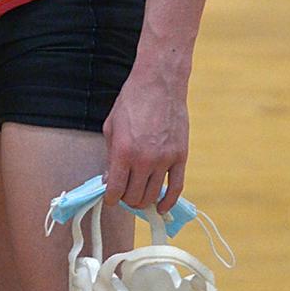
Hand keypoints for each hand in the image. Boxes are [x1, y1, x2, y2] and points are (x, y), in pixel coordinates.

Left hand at [102, 67, 188, 213]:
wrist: (159, 84)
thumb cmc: (132, 101)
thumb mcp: (111, 126)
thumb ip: (110, 155)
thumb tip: (109, 180)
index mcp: (123, 151)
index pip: (115, 189)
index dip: (110, 198)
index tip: (110, 198)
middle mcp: (144, 159)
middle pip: (134, 197)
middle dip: (126, 200)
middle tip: (123, 194)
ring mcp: (165, 160)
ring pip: (153, 195)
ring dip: (143, 201)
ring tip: (138, 196)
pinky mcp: (180, 157)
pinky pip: (176, 188)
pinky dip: (168, 202)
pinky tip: (160, 207)